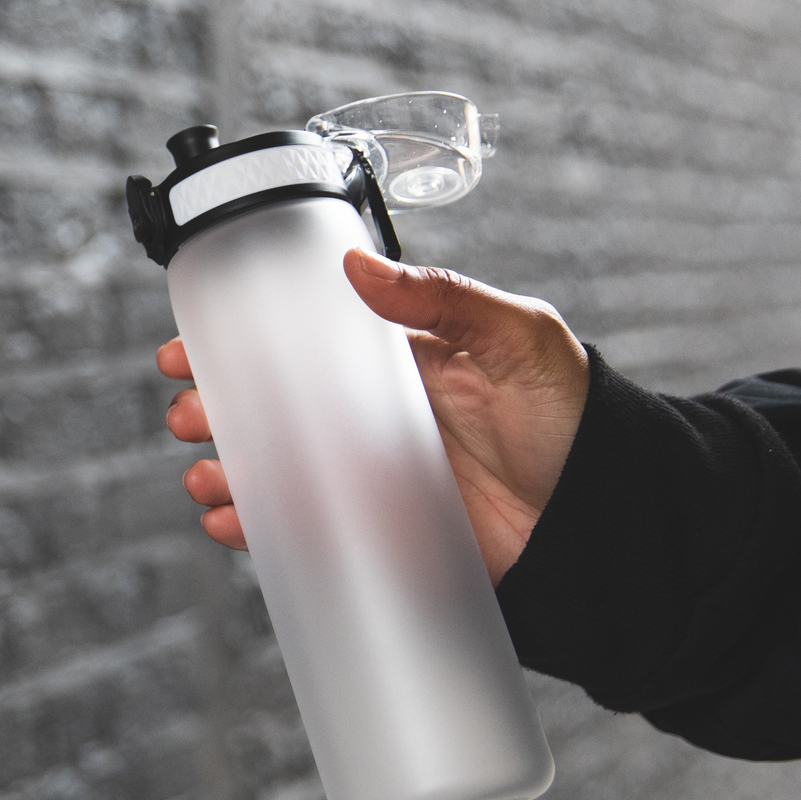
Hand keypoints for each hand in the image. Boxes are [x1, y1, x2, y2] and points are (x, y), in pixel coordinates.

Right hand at [160, 249, 589, 581]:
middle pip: (271, 410)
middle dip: (215, 412)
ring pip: (276, 472)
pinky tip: (235, 525)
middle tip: (189, 416)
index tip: (192, 347)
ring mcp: (371, 478)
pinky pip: (305, 531)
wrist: (610, 518)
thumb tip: (356, 265)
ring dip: (229, 473)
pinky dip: (260, 530)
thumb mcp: (519, 338)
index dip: (239, 344)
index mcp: (395, 361)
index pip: (299, 344)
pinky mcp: (381, 534)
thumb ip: (442, 298)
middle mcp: (371, 418)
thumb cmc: (577, 418)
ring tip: (208, 478)